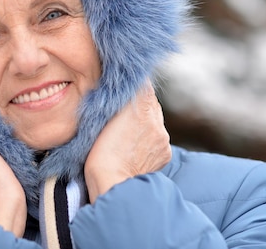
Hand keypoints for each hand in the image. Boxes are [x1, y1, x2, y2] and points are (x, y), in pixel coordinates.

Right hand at [84, 82, 171, 202]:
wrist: (112, 184)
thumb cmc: (100, 152)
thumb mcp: (102, 117)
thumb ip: (120, 97)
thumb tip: (129, 81)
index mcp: (142, 108)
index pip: (142, 85)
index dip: (130, 86)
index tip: (118, 89)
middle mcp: (157, 121)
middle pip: (149, 102)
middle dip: (136, 105)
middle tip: (118, 112)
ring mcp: (163, 139)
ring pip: (153, 121)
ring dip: (142, 122)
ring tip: (123, 133)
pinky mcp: (165, 153)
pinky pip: (157, 138)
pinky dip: (147, 139)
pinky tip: (132, 146)